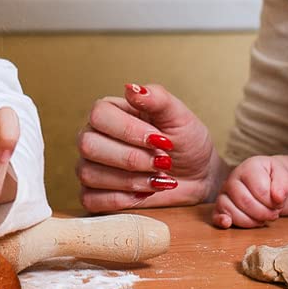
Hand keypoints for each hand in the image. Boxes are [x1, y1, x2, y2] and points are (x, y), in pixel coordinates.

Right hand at [77, 82, 221, 212]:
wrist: (198, 177)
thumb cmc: (186, 143)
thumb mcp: (179, 116)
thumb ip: (157, 98)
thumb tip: (132, 88)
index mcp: (108, 113)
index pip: (99, 115)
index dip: (128, 130)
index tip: (161, 140)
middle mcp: (93, 137)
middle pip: (89, 145)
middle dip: (132, 158)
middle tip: (162, 162)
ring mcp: (90, 166)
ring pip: (90, 174)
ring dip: (131, 180)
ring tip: (158, 178)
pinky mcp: (93, 195)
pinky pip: (91, 200)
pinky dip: (122, 200)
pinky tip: (144, 193)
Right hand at [212, 156, 287, 228]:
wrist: (266, 180)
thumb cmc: (273, 178)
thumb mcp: (283, 175)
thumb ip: (283, 184)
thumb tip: (277, 198)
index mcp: (248, 168)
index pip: (260, 189)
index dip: (273, 201)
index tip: (280, 202)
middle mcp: (232, 179)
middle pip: (245, 202)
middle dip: (264, 213)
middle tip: (274, 213)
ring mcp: (224, 193)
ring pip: (231, 210)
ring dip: (251, 221)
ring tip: (262, 219)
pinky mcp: (220, 206)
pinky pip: (216, 215)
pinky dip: (221, 220)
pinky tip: (227, 223)